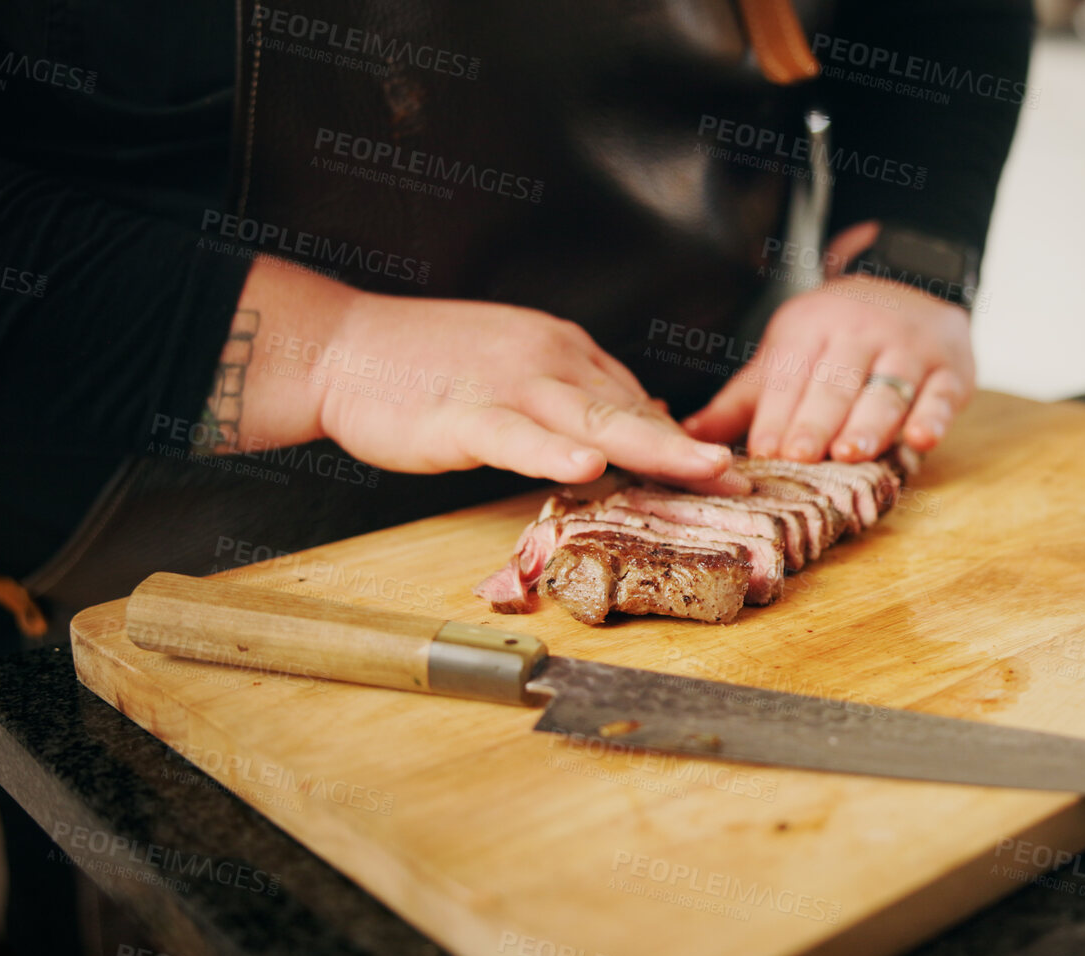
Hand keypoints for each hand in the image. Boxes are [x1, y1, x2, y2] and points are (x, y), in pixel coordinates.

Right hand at [224, 256, 747, 491]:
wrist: (344, 348)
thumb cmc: (426, 368)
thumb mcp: (517, 374)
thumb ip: (575, 400)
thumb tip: (636, 425)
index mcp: (565, 351)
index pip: (635, 401)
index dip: (680, 440)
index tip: (724, 474)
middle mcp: (549, 360)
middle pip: (630, 410)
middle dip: (689, 448)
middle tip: (740, 478)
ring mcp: (509, 385)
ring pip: (591, 420)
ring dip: (651, 447)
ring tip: (700, 471)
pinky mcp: (464, 413)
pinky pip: (516, 436)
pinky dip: (551, 452)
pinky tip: (587, 470)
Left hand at [682, 229, 974, 461]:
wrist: (911, 286)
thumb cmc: (836, 338)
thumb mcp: (786, 355)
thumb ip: (743, 400)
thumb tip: (687, 437)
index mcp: (810, 328)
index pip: (791, 376)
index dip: (778, 414)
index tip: (765, 450)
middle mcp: (859, 332)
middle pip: (836, 382)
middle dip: (817, 419)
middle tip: (801, 456)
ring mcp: (908, 348)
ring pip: (887, 388)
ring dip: (870, 421)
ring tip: (852, 452)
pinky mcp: (950, 368)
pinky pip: (942, 394)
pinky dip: (933, 417)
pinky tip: (920, 440)